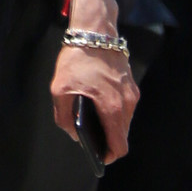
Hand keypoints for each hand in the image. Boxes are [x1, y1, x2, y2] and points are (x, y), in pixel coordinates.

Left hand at [48, 0, 138, 163]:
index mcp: (112, 107)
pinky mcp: (130, 85)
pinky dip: (113, 112)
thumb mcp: (60, 90)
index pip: (120, 144)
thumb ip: (64, 117)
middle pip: (122, 134)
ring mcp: (131, 93)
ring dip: (110, 125)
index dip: (110, 155)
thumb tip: (74, 134)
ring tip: (91, 123)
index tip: (99, 158)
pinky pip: (124, 107)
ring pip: (124, 121)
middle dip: (107, 140)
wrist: (95, 32)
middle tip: (90, 140)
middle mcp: (127, 102)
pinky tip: (96, 106)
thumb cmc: (77, 59)